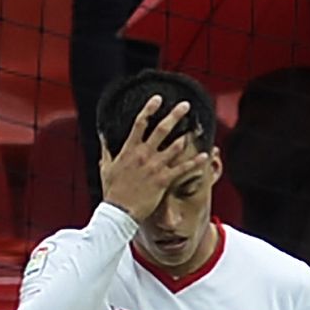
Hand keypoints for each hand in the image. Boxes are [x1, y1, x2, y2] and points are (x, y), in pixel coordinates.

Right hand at [99, 95, 210, 221]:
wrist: (119, 211)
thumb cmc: (112, 190)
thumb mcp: (106, 166)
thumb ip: (107, 149)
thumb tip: (103, 135)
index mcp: (129, 149)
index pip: (140, 123)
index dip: (149, 109)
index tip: (158, 99)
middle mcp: (143, 154)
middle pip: (160, 129)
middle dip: (174, 115)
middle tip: (185, 105)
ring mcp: (154, 167)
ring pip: (174, 147)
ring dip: (187, 136)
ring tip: (196, 127)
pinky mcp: (164, 180)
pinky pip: (183, 169)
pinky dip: (195, 162)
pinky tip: (205, 156)